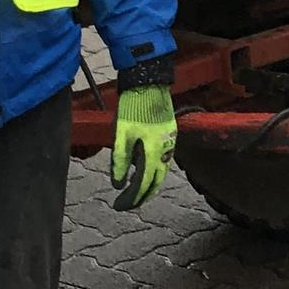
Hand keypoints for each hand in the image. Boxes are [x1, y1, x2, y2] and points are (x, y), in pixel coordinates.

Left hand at [110, 85, 177, 211]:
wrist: (149, 82)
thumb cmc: (133, 106)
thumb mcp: (121, 134)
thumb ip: (120, 160)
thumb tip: (117, 183)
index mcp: (154, 152)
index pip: (144, 184)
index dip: (131, 198)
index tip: (119, 205)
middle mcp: (166, 151)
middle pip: (156, 183)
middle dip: (141, 196)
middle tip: (125, 204)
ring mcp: (170, 143)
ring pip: (161, 172)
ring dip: (148, 184)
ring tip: (132, 191)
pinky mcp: (169, 135)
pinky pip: (163, 160)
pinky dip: (152, 170)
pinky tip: (141, 170)